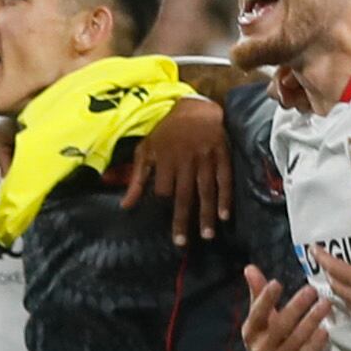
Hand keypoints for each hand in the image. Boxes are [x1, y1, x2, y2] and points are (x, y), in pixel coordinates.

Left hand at [127, 94, 229, 241]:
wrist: (195, 108)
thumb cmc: (167, 132)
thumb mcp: (146, 150)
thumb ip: (135, 179)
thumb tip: (124, 206)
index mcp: (165, 159)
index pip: (163, 188)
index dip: (162, 201)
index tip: (162, 218)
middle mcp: (186, 160)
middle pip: (184, 195)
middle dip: (183, 219)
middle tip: (182, 242)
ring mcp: (206, 158)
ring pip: (206, 190)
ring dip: (206, 214)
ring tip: (207, 235)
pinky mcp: (222, 155)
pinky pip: (225, 179)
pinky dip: (225, 197)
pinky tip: (225, 216)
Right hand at [243, 264, 330, 350]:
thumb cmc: (267, 340)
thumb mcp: (260, 321)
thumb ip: (258, 294)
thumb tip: (249, 268)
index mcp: (251, 332)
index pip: (257, 314)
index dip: (265, 299)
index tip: (277, 283)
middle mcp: (260, 349)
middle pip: (279, 326)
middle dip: (296, 307)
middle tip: (312, 290)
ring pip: (295, 340)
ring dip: (311, 321)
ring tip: (325, 304)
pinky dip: (315, 343)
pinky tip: (325, 330)